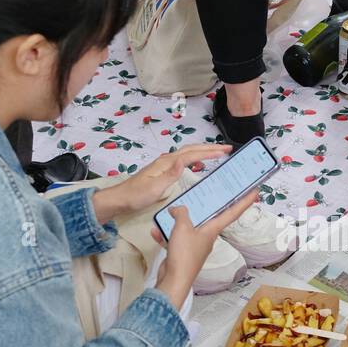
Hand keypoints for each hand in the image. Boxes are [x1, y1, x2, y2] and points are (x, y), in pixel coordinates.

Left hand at [94, 143, 230, 219]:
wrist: (121, 198)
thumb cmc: (137, 195)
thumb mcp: (154, 188)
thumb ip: (170, 174)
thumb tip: (183, 160)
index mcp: (166, 163)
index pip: (192, 154)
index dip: (209, 152)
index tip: (224, 151)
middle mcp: (167, 160)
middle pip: (192, 149)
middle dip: (210, 148)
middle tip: (226, 148)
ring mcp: (165, 164)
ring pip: (188, 153)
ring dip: (203, 151)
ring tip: (217, 152)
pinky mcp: (164, 170)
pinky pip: (184, 159)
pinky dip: (195, 157)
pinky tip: (199, 162)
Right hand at [151, 189, 260, 309]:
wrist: (174, 280)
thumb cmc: (184, 254)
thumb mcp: (182, 227)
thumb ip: (181, 213)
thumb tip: (177, 209)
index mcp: (213, 230)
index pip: (233, 213)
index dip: (244, 202)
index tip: (255, 192)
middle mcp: (207, 238)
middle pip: (208, 218)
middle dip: (205, 207)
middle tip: (206, 193)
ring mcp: (195, 246)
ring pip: (188, 228)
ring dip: (177, 222)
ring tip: (168, 214)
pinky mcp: (184, 253)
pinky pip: (176, 239)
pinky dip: (166, 235)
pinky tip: (157, 232)